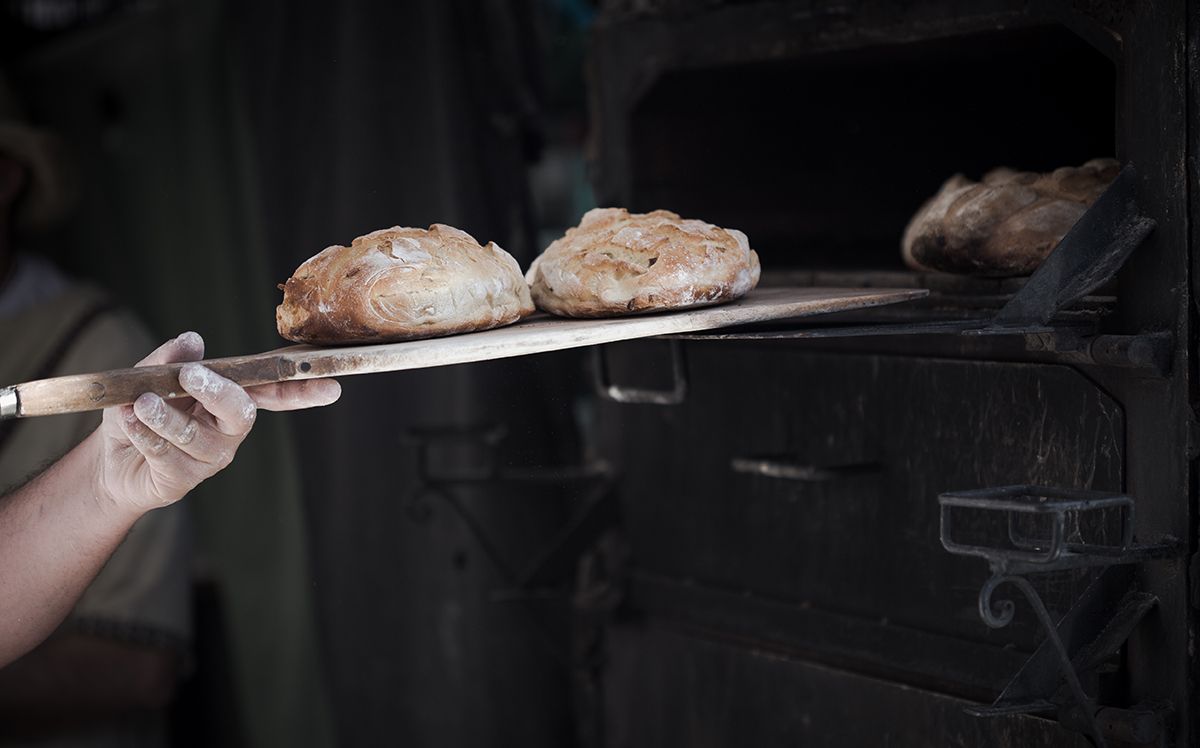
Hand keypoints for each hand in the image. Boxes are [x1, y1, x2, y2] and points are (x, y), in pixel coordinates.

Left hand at [93, 331, 339, 513]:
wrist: (110, 460)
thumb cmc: (138, 412)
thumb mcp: (146, 377)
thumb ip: (167, 360)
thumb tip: (193, 339)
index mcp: (230, 400)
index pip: (272, 392)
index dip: (303, 391)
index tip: (332, 387)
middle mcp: (228, 430)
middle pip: (242, 412)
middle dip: (218, 392)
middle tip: (190, 375)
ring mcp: (210, 458)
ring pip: (194, 434)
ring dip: (164, 415)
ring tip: (139, 403)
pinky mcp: (184, 480)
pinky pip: (167, 453)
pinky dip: (144, 433)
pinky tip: (130, 421)